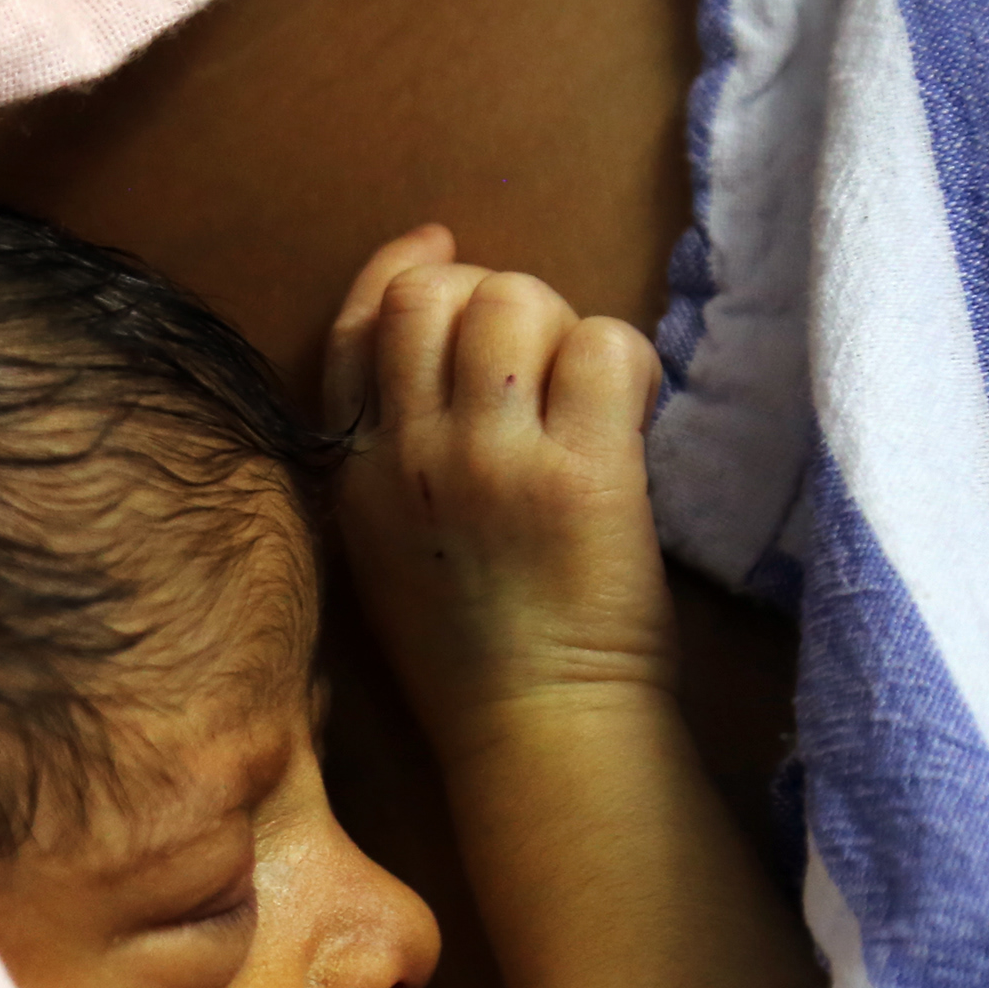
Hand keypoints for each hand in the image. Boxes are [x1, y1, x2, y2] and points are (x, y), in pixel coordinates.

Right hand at [326, 225, 672, 760]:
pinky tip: (635, 414)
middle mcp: (409, 456)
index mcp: (354, 474)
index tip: (447, 252)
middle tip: (544, 360)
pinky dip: (629, 361)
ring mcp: (490, 463)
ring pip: (518, 303)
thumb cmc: (475, 657)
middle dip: (497, 299)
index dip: (404, 269)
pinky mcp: (578, 476)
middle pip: (437, 296)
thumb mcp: (388, 549)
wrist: (536, 736)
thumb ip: (393, 452)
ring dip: (565, 327)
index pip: (358, 324)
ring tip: (591, 393)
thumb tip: (432, 339)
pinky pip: (604, 345)